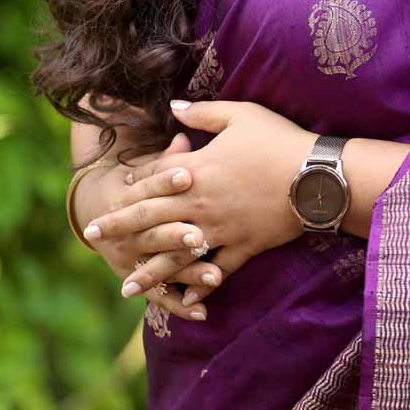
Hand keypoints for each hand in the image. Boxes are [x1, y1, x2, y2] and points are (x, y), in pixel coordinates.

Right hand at [76, 133, 219, 320]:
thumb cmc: (135, 183)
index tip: (188, 174)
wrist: (97, 214)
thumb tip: (184, 136)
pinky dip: (182, 305)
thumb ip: (167, 157)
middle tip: (199, 235)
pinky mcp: (142, 280)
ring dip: (187, 271)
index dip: (165, 179)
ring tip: (214, 275)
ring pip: (161, 265)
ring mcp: (134, 257)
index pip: (148, 184)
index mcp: (128, 194)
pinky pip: (163, 296)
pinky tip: (204, 313)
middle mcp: (129, 230)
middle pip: (154, 229)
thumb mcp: (146, 166)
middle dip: (176, 234)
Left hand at [86, 100, 314, 305]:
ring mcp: (221, 230)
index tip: (111, 196)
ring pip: (176, 256)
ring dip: (149, 273)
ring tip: (126, 288)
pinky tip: (186, 303)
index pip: (153, 183)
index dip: (129, 190)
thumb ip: (202, 113)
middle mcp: (201, 205)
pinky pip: (216, 272)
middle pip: (151, 220)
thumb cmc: (277, 139)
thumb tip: (173, 106)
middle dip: (120, 230)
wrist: (316, 176)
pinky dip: (200, 288)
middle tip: (93, 239)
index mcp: (196, 171)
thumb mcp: (239, 114)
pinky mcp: (244, 248)